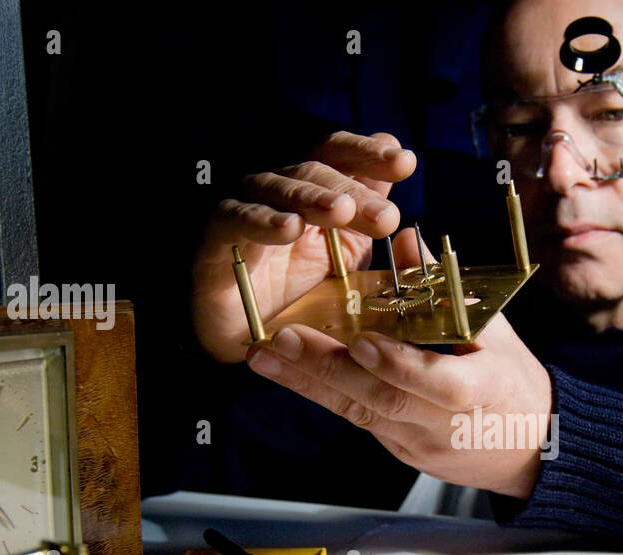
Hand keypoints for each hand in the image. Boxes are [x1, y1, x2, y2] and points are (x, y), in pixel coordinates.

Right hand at [192, 131, 416, 362]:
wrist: (250, 334)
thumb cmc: (299, 287)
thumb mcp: (348, 254)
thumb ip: (371, 216)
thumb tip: (401, 169)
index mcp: (313, 188)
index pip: (338, 154)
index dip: (369, 153)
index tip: (405, 163)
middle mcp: (279, 189)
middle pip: (315, 171)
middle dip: (353, 190)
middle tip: (384, 216)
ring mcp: (246, 207)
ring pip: (278, 188)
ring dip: (312, 197)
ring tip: (340, 211)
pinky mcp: (218, 236)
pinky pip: (237, 218)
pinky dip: (263, 221)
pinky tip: (290, 228)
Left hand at [246, 229, 554, 499]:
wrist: (534, 450)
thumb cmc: (517, 383)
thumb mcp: (495, 331)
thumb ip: (444, 290)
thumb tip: (405, 240)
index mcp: (479, 393)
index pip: (434, 383)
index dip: (396, 365)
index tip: (360, 342)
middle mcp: (442, 425)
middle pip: (380, 401)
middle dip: (326, 371)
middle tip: (279, 343)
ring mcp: (418, 444)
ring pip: (359, 414)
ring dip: (307, 384)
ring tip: (264, 358)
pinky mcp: (400, 452)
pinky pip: (358, 421)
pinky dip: (323, 395)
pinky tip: (288, 375)